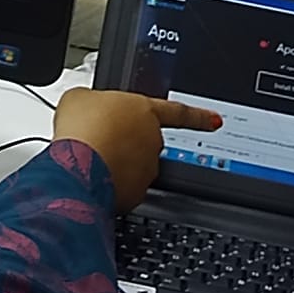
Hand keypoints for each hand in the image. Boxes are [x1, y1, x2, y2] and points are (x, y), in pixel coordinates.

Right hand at [53, 88, 221, 209]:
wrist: (77, 167)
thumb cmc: (81, 128)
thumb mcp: (81, 98)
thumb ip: (95, 101)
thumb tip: (90, 107)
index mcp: (144, 111)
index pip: (179, 113)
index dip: (199, 117)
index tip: (216, 121)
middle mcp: (152, 141)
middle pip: (145, 142)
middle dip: (126, 143)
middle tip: (98, 141)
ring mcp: (146, 170)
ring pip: (133, 167)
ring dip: (115, 164)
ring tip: (88, 159)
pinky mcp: (135, 194)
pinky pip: (123, 188)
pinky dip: (109, 184)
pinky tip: (90, 177)